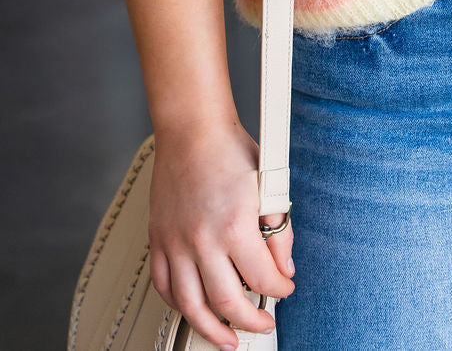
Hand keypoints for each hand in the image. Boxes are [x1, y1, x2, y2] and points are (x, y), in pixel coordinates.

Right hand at [148, 118, 295, 348]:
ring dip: (211, 329)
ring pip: (191, 305)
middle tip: (262, 324)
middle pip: (228, 302)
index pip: (262, 278)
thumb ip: (279, 231)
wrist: (192, 130)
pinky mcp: (158, 240)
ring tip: (227, 340)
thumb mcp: (268, 187)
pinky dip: (179, 305)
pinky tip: (194, 310)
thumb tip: (283, 268)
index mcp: (235, 225)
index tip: (285, 289)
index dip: (279, 290)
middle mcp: (202, 240)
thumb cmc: (229, 150)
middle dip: (251, 321)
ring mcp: (176, 243)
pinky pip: (164, 286)